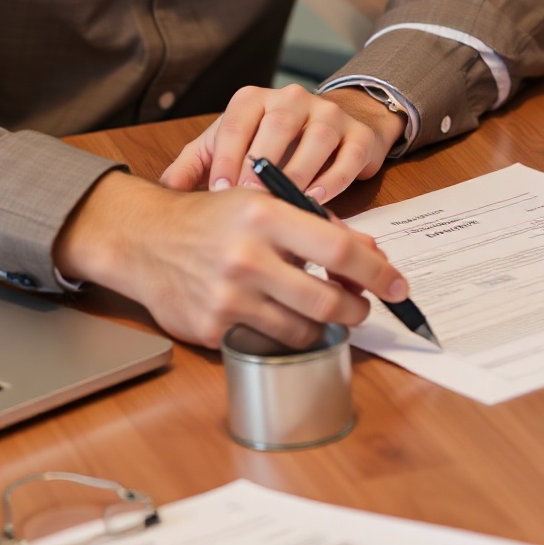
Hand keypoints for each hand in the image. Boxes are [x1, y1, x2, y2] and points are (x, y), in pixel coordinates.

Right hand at [53, 169, 412, 348]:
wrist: (146, 241)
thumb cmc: (213, 218)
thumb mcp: (264, 203)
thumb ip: (316, 225)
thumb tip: (370, 251)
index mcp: (266, 216)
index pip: (339, 249)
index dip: (377, 271)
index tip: (398, 285)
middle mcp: (248, 257)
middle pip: (326, 301)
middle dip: (355, 310)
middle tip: (361, 308)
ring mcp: (228, 298)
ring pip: (300, 330)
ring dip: (320, 327)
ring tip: (319, 312)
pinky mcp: (212, 329)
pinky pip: (264, 341)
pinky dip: (278, 332)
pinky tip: (271, 314)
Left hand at [159, 84, 402, 201]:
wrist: (331, 131)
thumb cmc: (268, 146)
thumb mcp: (226, 149)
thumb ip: (194, 167)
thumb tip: (160, 194)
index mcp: (254, 100)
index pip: (237, 122)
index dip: (228, 158)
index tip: (219, 193)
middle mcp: (293, 99)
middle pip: (279, 123)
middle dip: (263, 162)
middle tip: (250, 199)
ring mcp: (330, 114)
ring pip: (317, 137)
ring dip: (300, 172)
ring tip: (284, 205)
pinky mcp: (358, 135)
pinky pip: (348, 155)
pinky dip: (333, 179)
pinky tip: (316, 202)